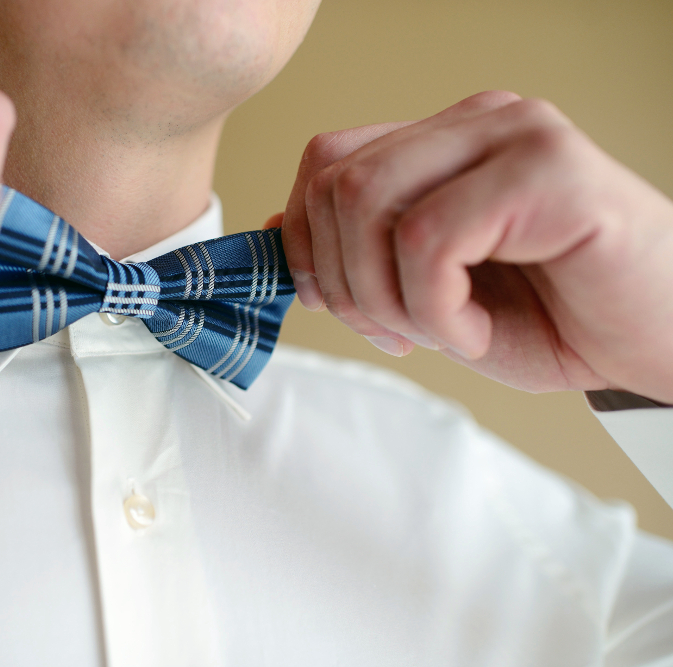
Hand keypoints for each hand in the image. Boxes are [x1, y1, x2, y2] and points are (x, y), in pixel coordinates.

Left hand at [273, 91, 672, 402]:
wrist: (655, 347)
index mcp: (446, 142)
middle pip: (337, 181)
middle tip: (391, 331)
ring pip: (371, 203)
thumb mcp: (429, 292)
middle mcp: (479, 123)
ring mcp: (516, 138)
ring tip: (440, 330)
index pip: (327, 161)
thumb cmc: (554, 316)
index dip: (307, 240)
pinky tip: (477, 330)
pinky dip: (437, 310)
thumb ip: (360, 252)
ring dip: (387, 298)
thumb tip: (279, 231)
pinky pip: (430, 241)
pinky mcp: (548, 172)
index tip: (336, 305)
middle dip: (342, 281)